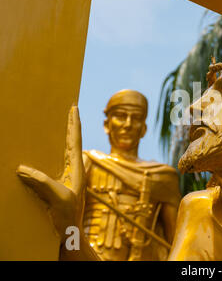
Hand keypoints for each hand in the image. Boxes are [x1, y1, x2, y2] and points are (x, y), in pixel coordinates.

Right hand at [16, 106, 85, 238]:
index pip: (75, 141)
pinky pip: (58, 163)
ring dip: (64, 138)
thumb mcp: (57, 198)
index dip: (74, 124)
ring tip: (60, 124)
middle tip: (70, 110)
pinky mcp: (61, 185)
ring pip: (66, 151)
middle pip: (73, 142)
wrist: (70, 234)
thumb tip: (23, 169)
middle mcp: (75, 170)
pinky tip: (50, 151)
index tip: (74, 108)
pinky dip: (55, 152)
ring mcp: (69, 177)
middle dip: (71, 126)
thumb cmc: (68, 217)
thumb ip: (43, 182)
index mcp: (77, 170)